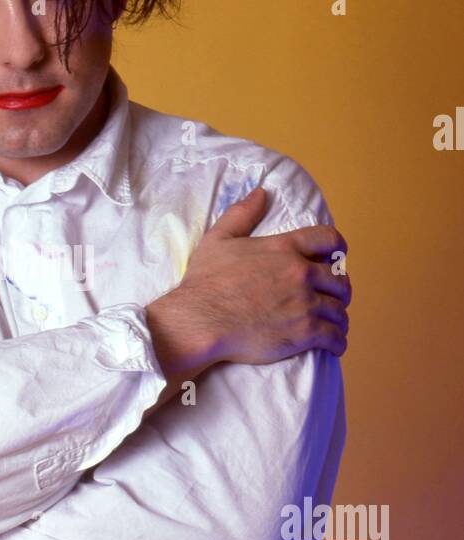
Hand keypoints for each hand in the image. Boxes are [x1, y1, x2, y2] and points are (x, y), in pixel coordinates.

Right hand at [145, 185, 350, 394]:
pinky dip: (338, 342)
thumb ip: (242, 213)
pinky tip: (334, 346)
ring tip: (333, 324)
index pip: (329, 239)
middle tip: (332, 297)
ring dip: (338, 317)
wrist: (201, 320)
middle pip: (339, 278)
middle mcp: (300, 273)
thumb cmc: (205, 282)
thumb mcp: (218, 239)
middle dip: (339, 289)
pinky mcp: (304, 332)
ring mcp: (305, 303)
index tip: (338, 256)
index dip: (338, 248)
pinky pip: (335, 337)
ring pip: (339, 310)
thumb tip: (260, 193)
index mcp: (285, 248)